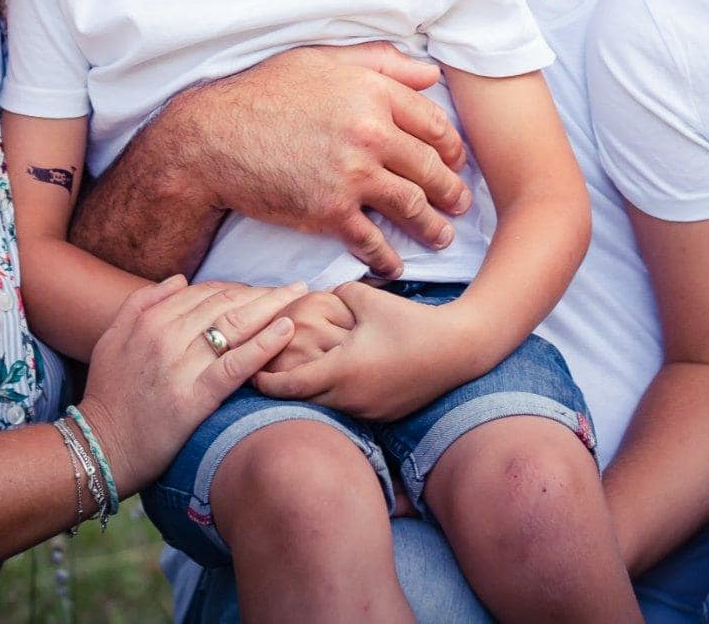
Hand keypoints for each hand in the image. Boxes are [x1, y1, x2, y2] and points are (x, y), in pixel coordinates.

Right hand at [77, 277, 300, 490]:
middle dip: (262, 293)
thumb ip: (141, 303)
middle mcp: (165, 336)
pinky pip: (235, 365)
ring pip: (234, 326)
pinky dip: (263, 344)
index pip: (205, 292)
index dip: (238, 288)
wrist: (102, 448)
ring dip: (271, 307)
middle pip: (225, 303)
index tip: (262, 290)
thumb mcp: (111, 339)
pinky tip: (286, 330)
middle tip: (294, 289)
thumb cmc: (109, 395)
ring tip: (299, 299)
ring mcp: (180, 367)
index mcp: (149, 320)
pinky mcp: (194, 398)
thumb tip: (180, 279)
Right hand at [181, 43, 471, 276]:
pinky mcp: (330, 212)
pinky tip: (395, 264)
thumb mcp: (320, 60)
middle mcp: (370, 133)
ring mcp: (352, 175)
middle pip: (430, 168)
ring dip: (432, 226)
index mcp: (372, 92)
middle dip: (451, 191)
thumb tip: (430, 74)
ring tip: (441, 236)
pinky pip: (373, 240)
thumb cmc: (262, 93)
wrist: (212, 139)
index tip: (454, 161)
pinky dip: (389, 257)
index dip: (451, 148)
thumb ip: (379, 63)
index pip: (433, 124)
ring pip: (412, 206)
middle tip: (460, 203)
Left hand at [253, 282, 466, 419]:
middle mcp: (351, 399)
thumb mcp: (367, 299)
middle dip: (284, 389)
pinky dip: (336, 398)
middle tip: (267, 374)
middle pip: (303, 402)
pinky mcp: (384, 416)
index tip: (250, 373)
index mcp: (341, 371)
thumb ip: (336, 293)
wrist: (457, 349)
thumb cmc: (411, 322)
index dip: (265, 381)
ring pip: (327, 408)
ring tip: (299, 375)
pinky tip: (337, 380)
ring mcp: (368, 412)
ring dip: (311, 395)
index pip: (290, 386)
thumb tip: (319, 294)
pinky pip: (349, 410)